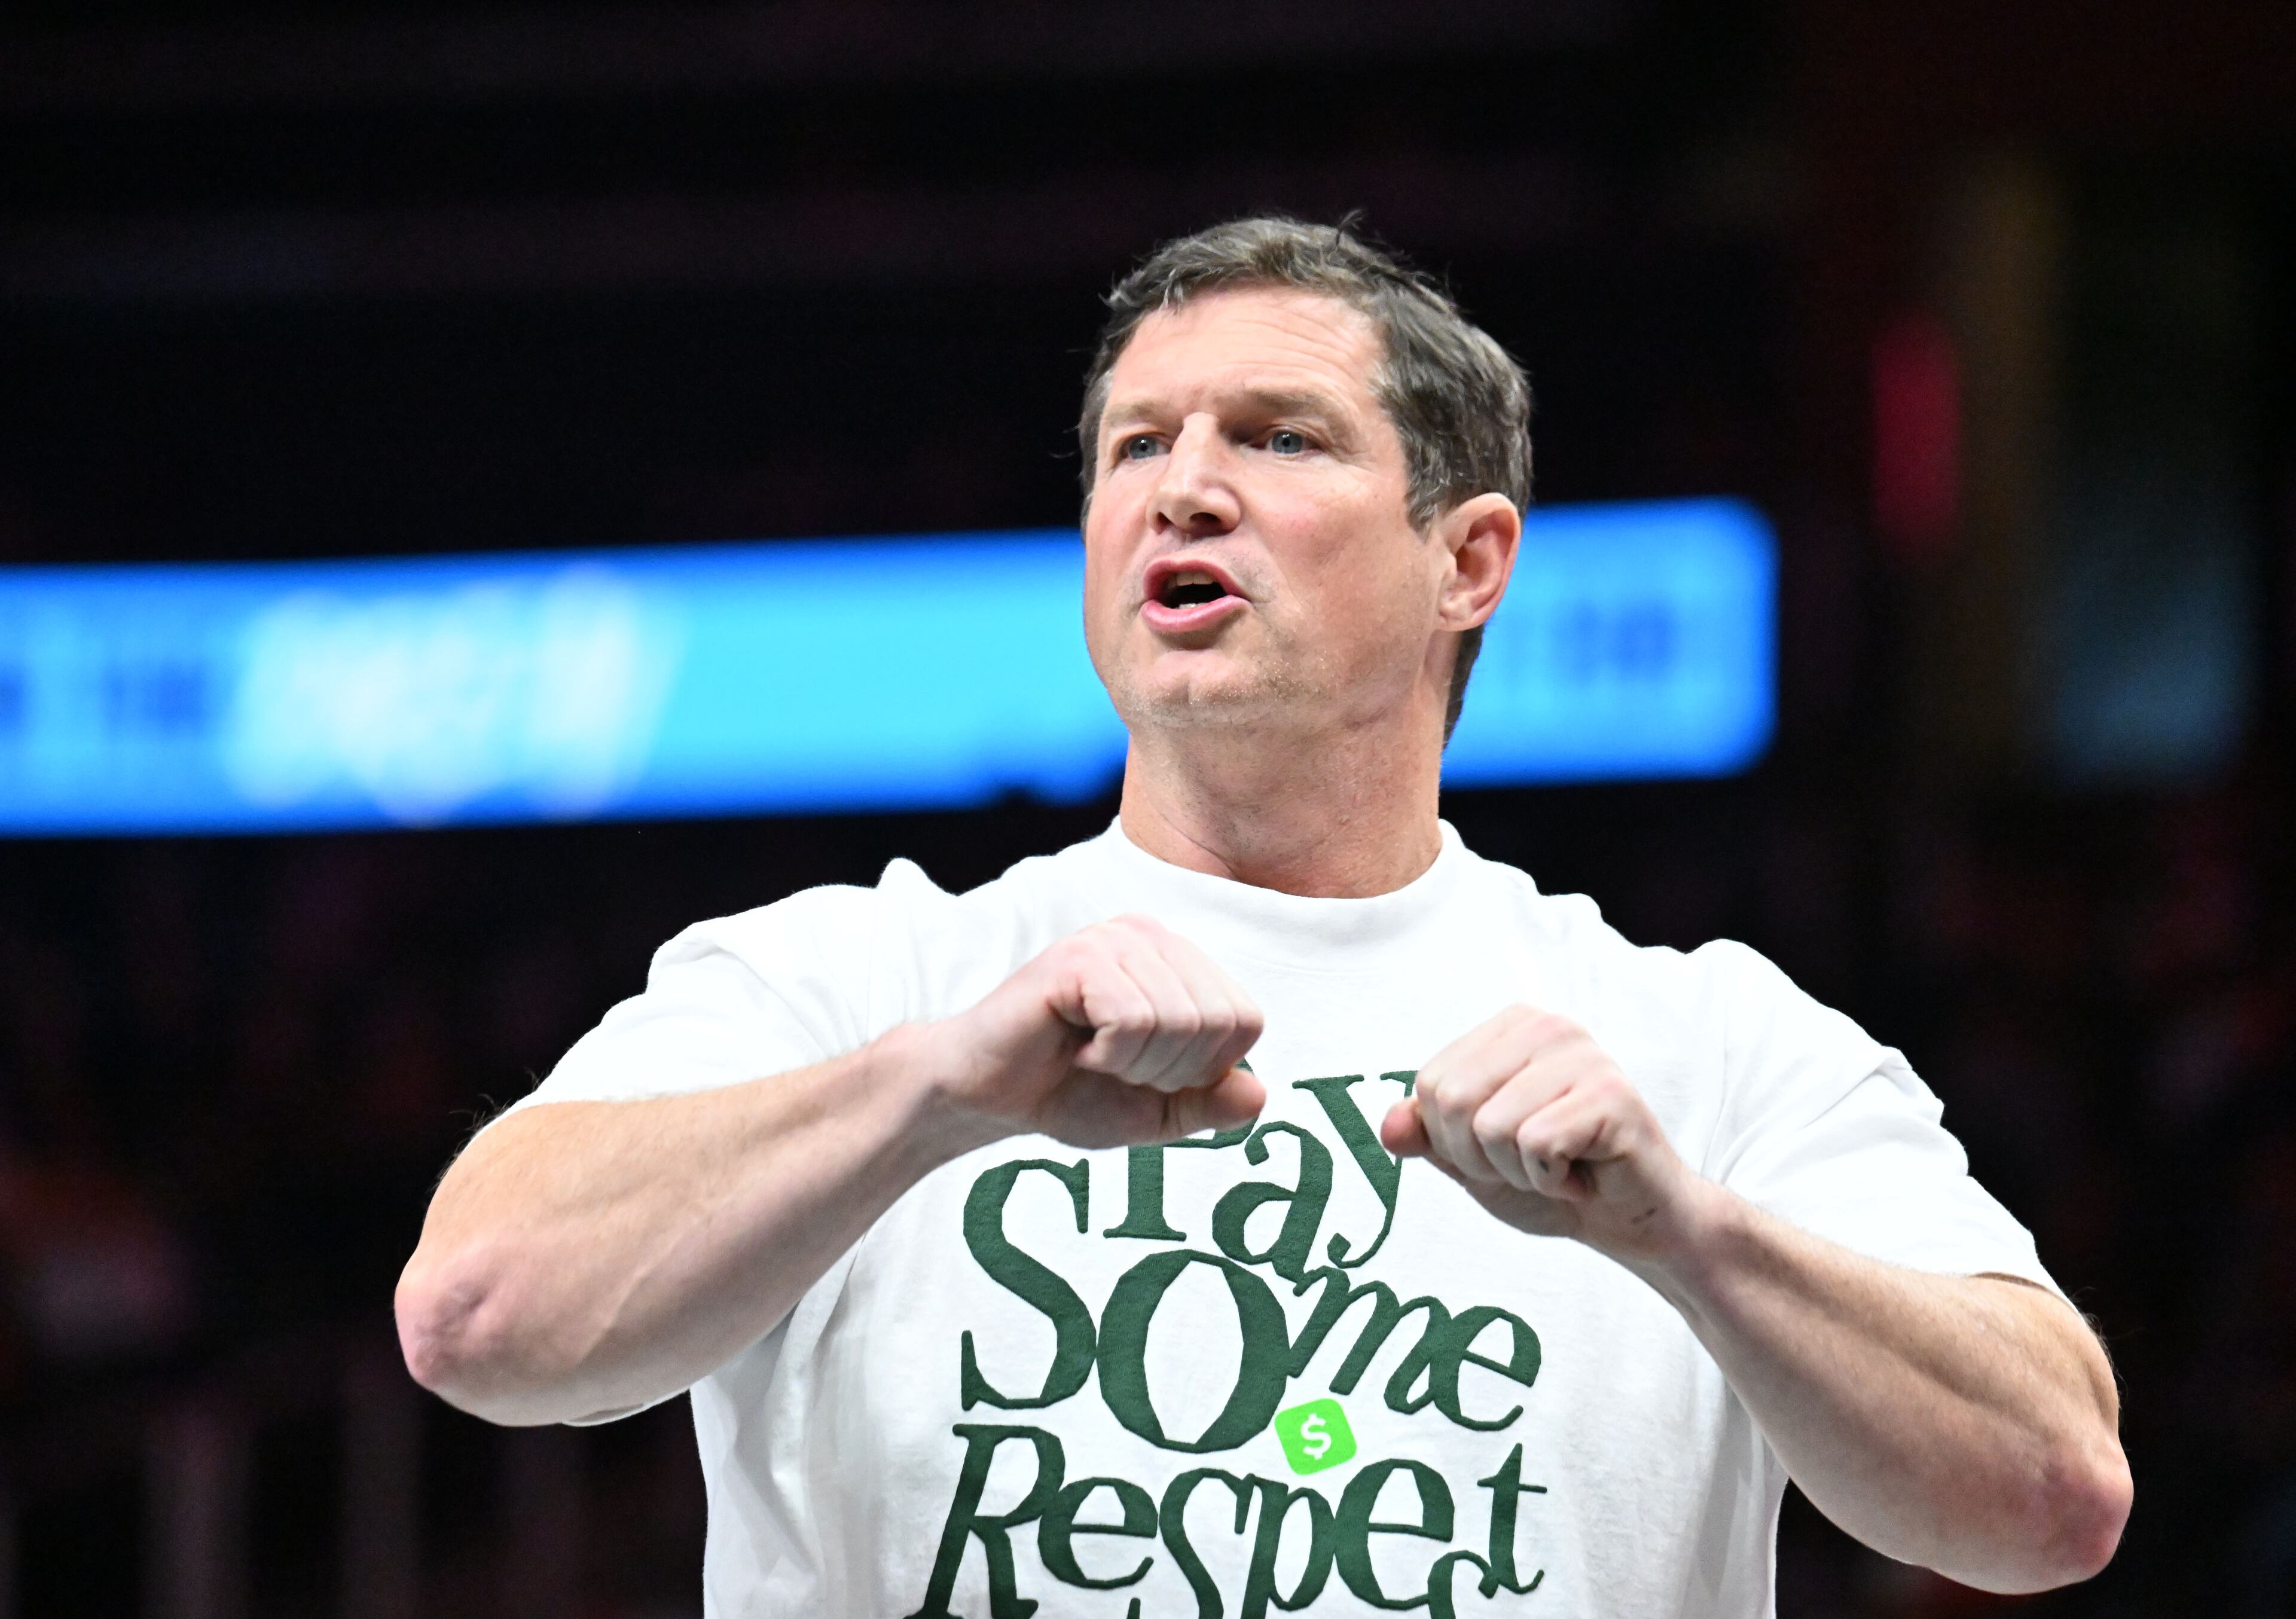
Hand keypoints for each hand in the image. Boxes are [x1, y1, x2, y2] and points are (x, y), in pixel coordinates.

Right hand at [931, 915, 1264, 1150]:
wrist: (989, 1097)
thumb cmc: (1068, 1093)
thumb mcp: (1156, 1111)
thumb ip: (1209, 1103)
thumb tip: (1259, 1092)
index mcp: (1178, 961)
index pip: (1245, 1021)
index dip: (1204, 1070)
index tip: (1147, 1073)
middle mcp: (1151, 936)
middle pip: (1218, 1022)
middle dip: (1170, 1071)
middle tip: (1114, 1066)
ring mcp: (1114, 939)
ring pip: (1179, 1021)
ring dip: (1135, 1065)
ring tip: (1091, 1055)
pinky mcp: (1078, 957)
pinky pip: (1134, 1019)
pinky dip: (1108, 1054)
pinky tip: (1074, 1047)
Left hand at [1379, 1005, 1710, 1261]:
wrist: (1629, 1223)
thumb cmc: (1553, 1181)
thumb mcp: (1473, 1162)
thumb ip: (1428, 1137)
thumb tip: (1388, 1123)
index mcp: (1510, 1027)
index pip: (1431, 1084)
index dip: (1453, 1140)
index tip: (1503, 1150)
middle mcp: (1547, 1026)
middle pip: (1454, 1101)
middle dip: (1481, 1158)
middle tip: (1531, 1163)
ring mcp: (1583, 1055)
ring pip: (1493, 1127)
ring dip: (1519, 1172)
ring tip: (1561, 1167)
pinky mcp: (1611, 1094)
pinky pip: (1537, 1145)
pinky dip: (1553, 1180)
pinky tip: (1584, 1174)